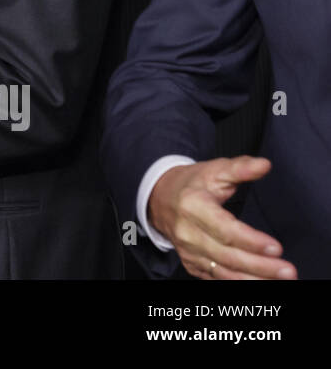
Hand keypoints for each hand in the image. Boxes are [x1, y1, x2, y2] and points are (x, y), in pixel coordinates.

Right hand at [148, 156, 296, 278]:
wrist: (159, 198)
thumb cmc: (192, 184)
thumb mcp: (214, 170)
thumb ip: (241, 168)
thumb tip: (264, 165)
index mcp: (193, 206)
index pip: (225, 229)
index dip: (251, 241)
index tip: (276, 248)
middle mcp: (188, 232)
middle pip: (227, 255)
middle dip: (259, 266)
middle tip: (287, 271)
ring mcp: (188, 251)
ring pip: (223, 272)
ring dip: (252, 279)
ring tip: (279, 281)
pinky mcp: (191, 263)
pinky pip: (216, 279)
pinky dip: (238, 283)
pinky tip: (259, 283)